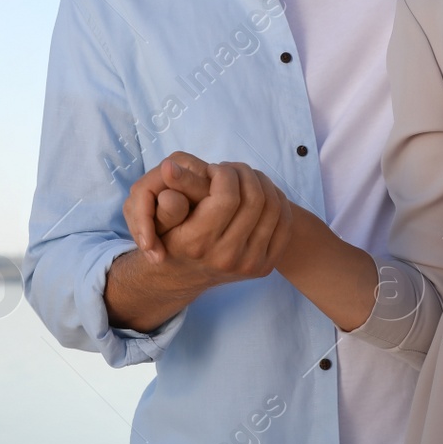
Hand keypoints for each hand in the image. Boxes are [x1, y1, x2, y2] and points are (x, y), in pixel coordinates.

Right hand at [121, 152, 293, 284]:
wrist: (182, 277)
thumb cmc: (170, 240)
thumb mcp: (158, 220)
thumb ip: (168, 192)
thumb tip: (169, 166)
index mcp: (198, 243)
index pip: (227, 196)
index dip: (225, 173)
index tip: (215, 169)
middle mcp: (226, 257)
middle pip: (254, 199)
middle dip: (245, 173)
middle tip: (232, 169)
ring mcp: (248, 264)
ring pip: (273, 207)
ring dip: (262, 182)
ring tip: (245, 178)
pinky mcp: (264, 267)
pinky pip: (284, 223)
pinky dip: (276, 200)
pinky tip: (260, 192)